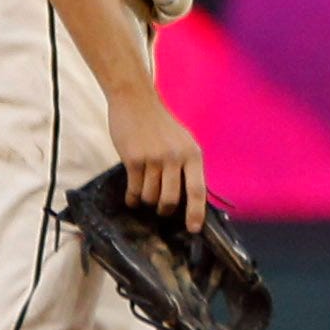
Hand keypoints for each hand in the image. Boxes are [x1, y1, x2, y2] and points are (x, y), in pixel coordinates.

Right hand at [107, 82, 206, 231]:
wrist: (135, 100)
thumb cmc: (160, 124)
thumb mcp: (182, 141)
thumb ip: (186, 164)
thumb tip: (190, 197)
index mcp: (192, 153)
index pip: (198, 190)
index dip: (196, 213)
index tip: (194, 229)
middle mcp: (175, 157)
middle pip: (172, 199)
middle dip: (165, 210)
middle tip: (161, 211)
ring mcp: (154, 158)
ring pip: (151, 197)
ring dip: (146, 201)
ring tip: (143, 196)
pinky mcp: (133, 159)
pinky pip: (134, 190)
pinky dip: (133, 198)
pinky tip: (131, 197)